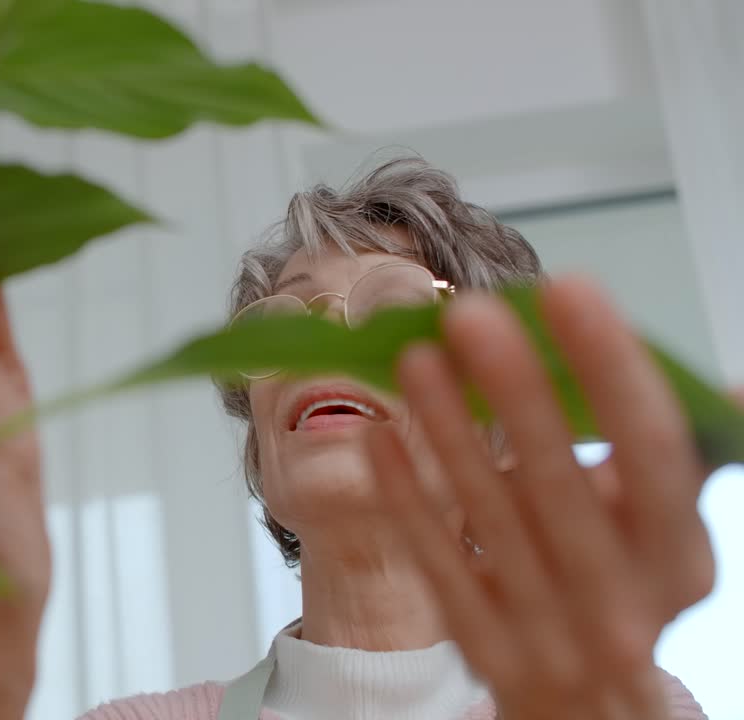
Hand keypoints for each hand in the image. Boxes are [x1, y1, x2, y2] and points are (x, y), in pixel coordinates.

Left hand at [365, 278, 727, 719]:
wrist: (593, 715)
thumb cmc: (625, 589)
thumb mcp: (667, 536)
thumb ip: (676, 462)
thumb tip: (728, 388)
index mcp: (678, 560)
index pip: (653, 453)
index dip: (612, 369)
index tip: (569, 290)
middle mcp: (616, 601)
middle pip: (559, 485)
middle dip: (516, 393)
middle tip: (472, 315)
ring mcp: (542, 628)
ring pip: (487, 518)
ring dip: (448, 431)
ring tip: (416, 358)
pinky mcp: (480, 642)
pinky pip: (436, 560)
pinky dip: (407, 497)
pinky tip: (379, 436)